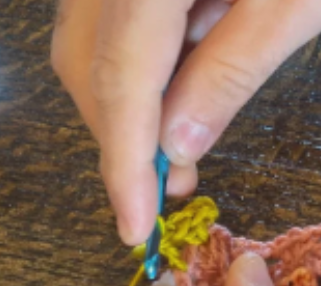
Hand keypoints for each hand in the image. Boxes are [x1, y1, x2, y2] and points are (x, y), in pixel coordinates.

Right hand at [50, 0, 320, 244]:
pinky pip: (114, 15)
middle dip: (123, 136)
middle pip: (89, 59)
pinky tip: (182, 85)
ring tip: (179, 145)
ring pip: (91, 41)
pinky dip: (143, 64)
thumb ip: (232, 70)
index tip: (135, 228)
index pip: (121, 74)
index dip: (124, 161)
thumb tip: (177, 146)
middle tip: (168, 190)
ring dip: (129, 105)